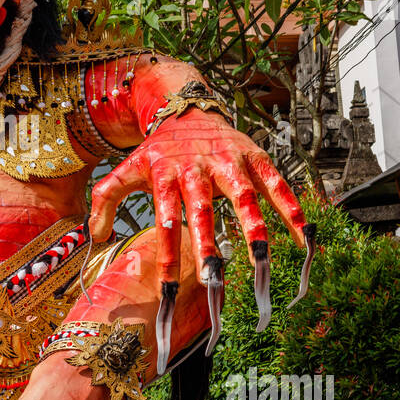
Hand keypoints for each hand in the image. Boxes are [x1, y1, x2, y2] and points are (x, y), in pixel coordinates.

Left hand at [89, 111, 313, 365]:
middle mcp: (197, 168)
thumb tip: (96, 235)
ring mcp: (229, 162)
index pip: (164, 219)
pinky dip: (290, 207)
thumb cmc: (159, 152)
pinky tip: (303, 236)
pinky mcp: (254, 156)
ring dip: (254, 228)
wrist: (187, 110)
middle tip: (213, 279)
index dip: (166, 254)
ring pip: (243, 196)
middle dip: (208, 245)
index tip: (167, 289)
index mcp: (165, 174)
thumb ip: (106, 198)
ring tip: (262, 260)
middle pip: (202, 210)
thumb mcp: (127, 168)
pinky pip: (275, 183)